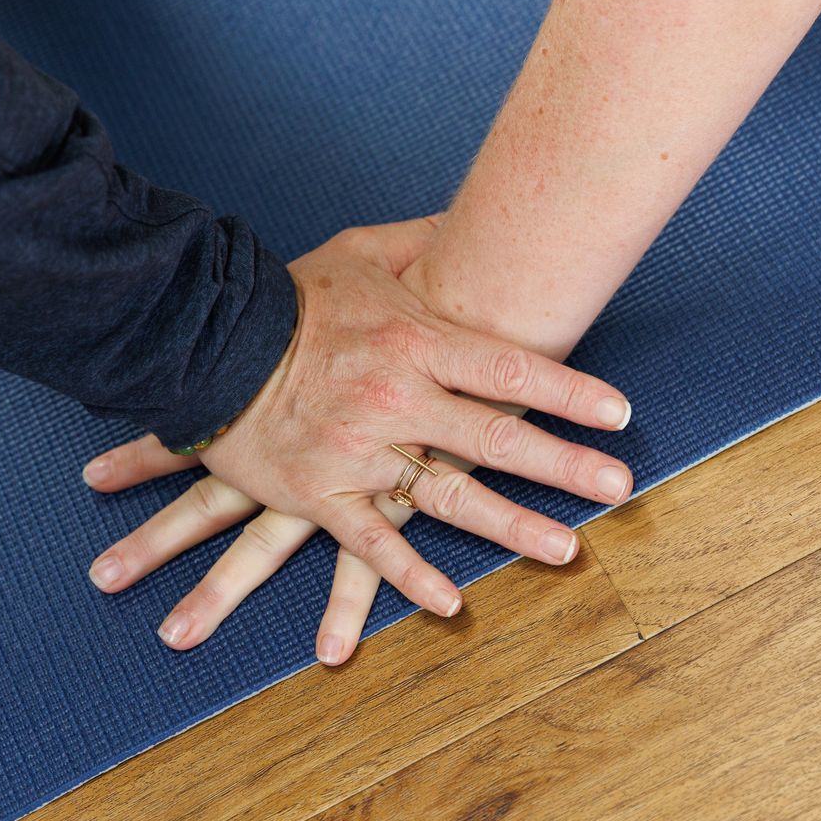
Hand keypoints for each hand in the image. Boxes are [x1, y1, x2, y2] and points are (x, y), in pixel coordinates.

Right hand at [80, 215, 634, 659]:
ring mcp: (358, 451)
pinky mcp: (319, 493)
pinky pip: (370, 543)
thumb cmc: (290, 296)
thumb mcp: (359, 253)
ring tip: (567, 550)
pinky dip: (409, 576)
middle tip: (620, 485)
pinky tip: (450, 603)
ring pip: (447, 497)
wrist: (200, 338)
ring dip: (511, 527)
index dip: (570, 392)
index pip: (509, 369)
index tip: (619, 415)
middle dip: (564, 464)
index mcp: (414, 340)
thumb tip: (471, 218)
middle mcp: (396, 398)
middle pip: (495, 437)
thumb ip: (421, 244)